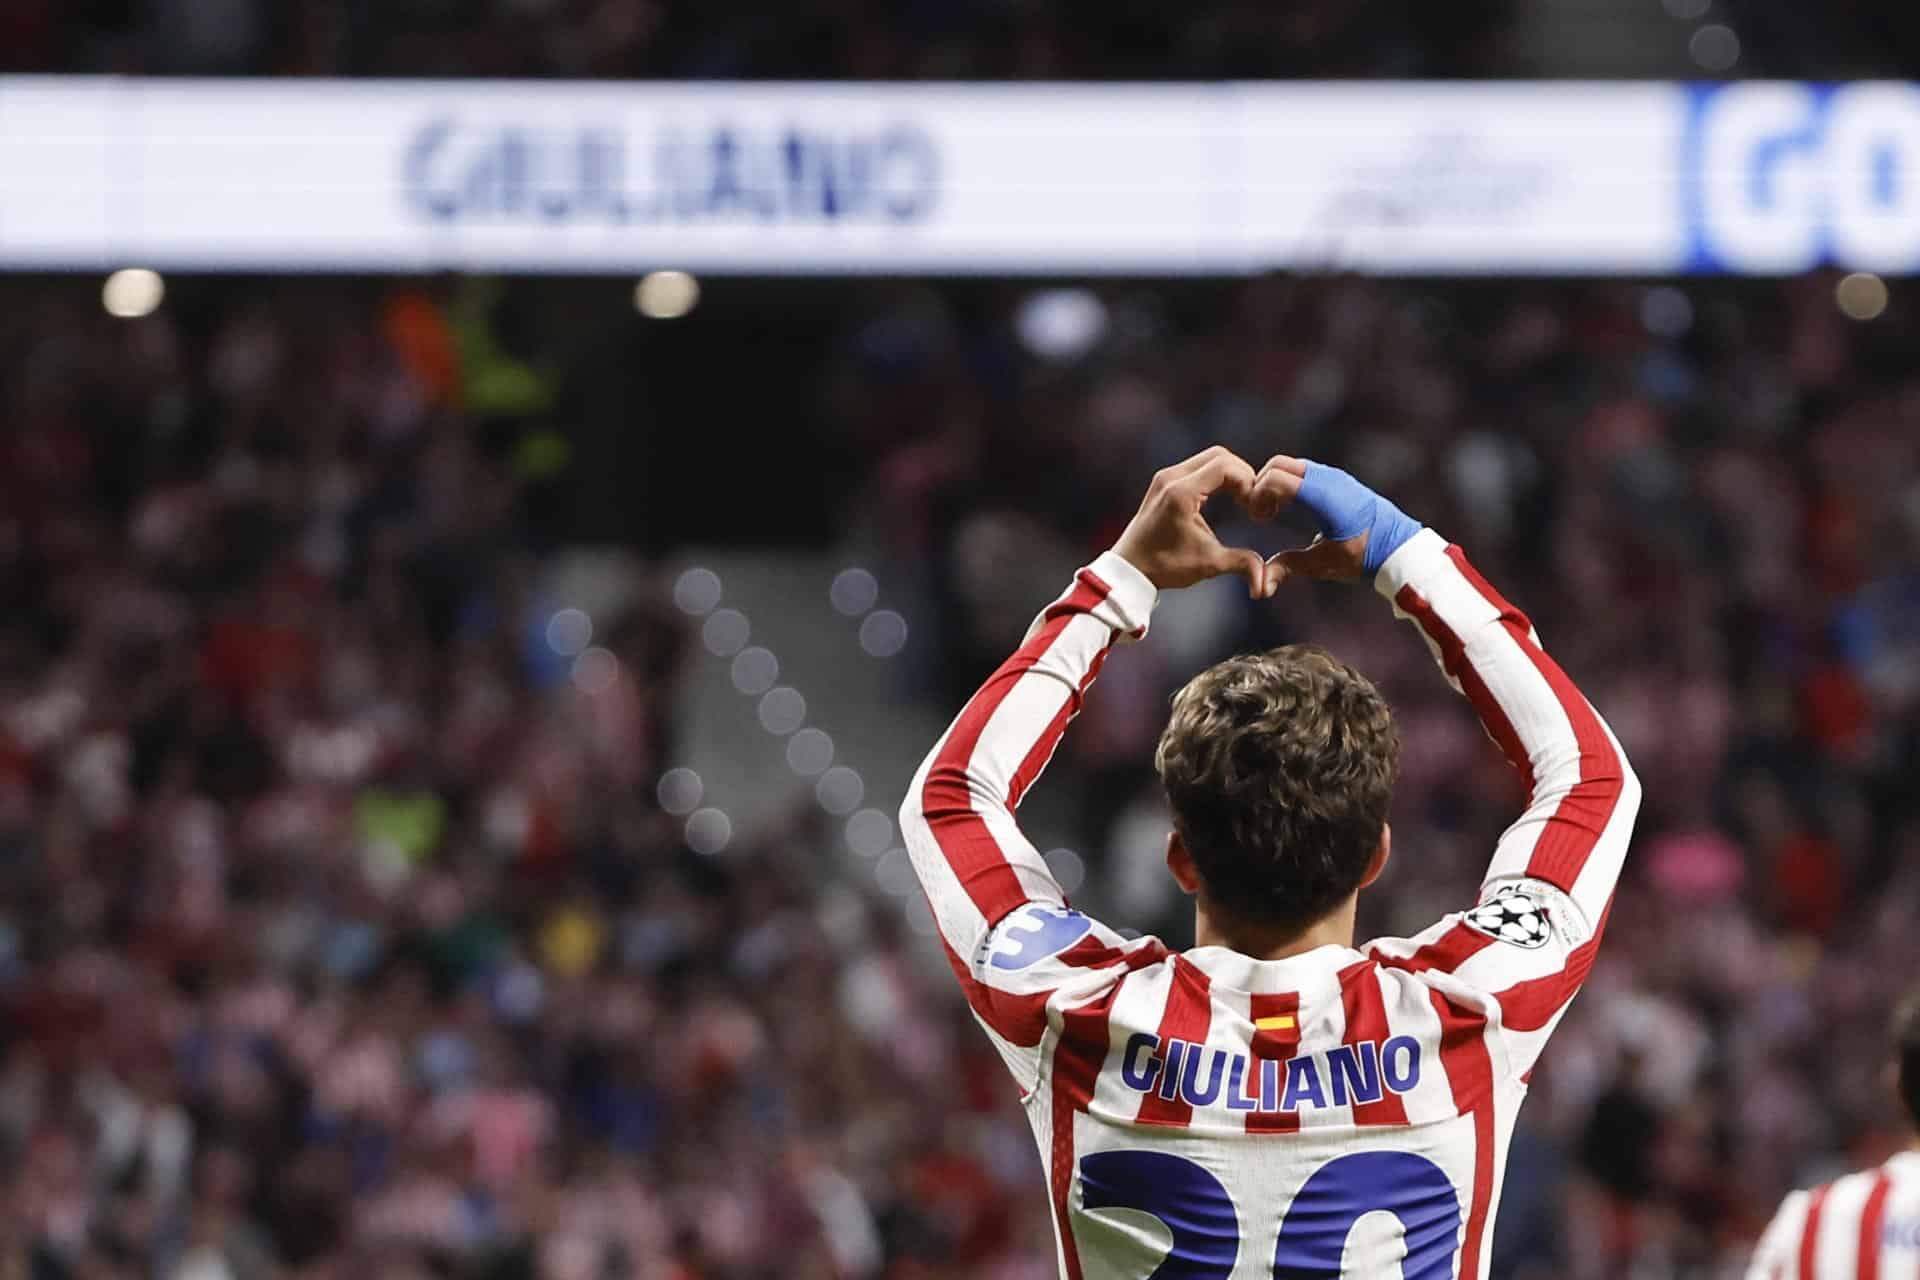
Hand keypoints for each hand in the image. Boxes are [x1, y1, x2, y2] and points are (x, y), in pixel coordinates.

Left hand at [1112, 447, 1273, 597]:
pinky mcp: (1164, 481)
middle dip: (1243, 474)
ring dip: (1231, 474)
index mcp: (1181, 493)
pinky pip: (1198, 466)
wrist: (1130, 569)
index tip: (1255, 506)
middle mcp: (1172, 478)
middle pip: (1220, 455)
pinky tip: (1226, 498)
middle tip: (1252, 500)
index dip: (1249, 481)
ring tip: (1242, 500)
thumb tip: (1266, 582)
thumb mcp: (1208, 565)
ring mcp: (1166, 477)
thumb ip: (1241, 564)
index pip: (1226, 466)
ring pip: (1209, 458)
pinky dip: (1216, 476)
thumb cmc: (1165, 566)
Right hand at [1249, 455, 1423, 584]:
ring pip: (1290, 466)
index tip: (1259, 519)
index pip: (1275, 478)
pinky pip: (1303, 472)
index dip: (1257, 495)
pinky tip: (1290, 508)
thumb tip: (1260, 586)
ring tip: (1273, 513)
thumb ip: (1287, 568)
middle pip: (1278, 464)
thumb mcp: (1322, 565)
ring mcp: (1334, 476)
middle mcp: (1328, 479)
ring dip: (1274, 483)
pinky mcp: (1337, 479)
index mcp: (1323, 497)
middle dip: (1261, 485)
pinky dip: (1289, 483)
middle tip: (1261, 514)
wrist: (1398, 548)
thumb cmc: (1362, 557)